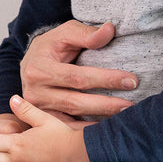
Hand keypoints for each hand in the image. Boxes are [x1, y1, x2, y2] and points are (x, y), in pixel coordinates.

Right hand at [21, 20, 137, 120]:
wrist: (31, 61)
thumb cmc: (52, 45)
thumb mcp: (66, 33)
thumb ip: (87, 34)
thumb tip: (110, 30)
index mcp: (40, 69)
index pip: (77, 77)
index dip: (105, 79)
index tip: (131, 81)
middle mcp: (35, 92)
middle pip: (75, 102)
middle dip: (106, 105)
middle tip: (131, 105)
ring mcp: (38, 110)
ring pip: (71, 119)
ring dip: (98, 120)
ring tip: (123, 119)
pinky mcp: (42, 121)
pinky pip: (66, 128)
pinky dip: (85, 131)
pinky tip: (104, 131)